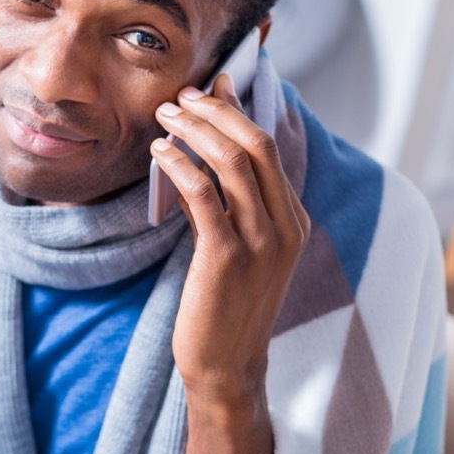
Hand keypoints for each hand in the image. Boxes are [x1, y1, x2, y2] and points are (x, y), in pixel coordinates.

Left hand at [152, 73, 309, 412]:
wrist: (227, 367)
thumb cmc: (226, 307)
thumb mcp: (242, 251)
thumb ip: (232, 206)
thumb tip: (203, 155)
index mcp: (293, 221)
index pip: (269, 148)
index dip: (238, 110)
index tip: (212, 85)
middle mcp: (286, 226)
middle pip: (257, 144)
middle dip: (217, 111)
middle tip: (180, 97)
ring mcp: (261, 243)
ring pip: (233, 162)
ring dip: (195, 131)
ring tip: (163, 117)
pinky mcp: (228, 258)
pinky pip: (204, 194)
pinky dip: (180, 165)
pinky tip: (160, 154)